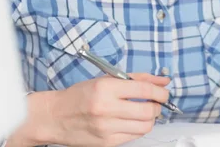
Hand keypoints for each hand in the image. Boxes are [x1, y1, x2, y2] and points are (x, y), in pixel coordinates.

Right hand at [47, 73, 169, 146]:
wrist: (55, 116)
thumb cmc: (80, 95)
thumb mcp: (106, 79)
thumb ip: (136, 78)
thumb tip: (162, 81)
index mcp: (106, 88)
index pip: (144, 90)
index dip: (160, 92)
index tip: (164, 92)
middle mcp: (106, 108)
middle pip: (148, 111)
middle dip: (158, 106)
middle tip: (156, 103)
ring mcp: (106, 128)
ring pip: (145, 126)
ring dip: (151, 119)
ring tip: (145, 112)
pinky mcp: (106, 143)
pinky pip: (134, 137)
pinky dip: (139, 128)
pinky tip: (133, 122)